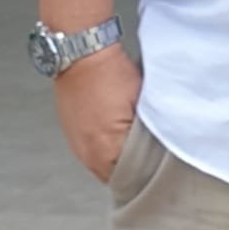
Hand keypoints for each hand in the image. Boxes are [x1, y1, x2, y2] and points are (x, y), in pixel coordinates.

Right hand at [53, 43, 142, 182]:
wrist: (83, 54)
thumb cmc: (111, 73)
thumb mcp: (140, 101)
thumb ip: (146, 129)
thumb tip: (156, 143)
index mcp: (105, 150)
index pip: (131, 175)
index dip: (146, 166)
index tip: (157, 156)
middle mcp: (87, 154)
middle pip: (115, 173)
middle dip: (131, 164)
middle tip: (146, 148)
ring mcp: (77, 145)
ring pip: (102, 164)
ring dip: (116, 155)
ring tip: (130, 137)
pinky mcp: (72, 135)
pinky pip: (92, 152)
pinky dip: (104, 146)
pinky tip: (114, 131)